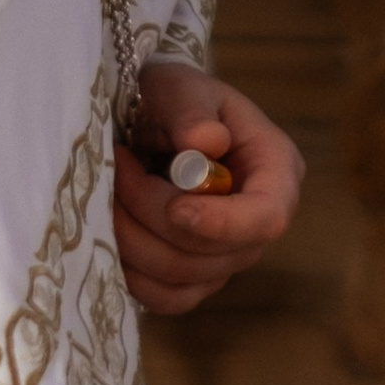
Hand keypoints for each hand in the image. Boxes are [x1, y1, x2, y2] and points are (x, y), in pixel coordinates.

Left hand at [115, 61, 302, 317]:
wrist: (150, 118)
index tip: (174, 207)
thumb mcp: (180, 87)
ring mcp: (229, 254)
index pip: (268, 217)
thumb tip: (207, 143)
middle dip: (153, 216)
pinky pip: (168, 297)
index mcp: (275, 170)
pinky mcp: (196, 277)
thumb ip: (191, 111)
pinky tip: (111, 233)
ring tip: (108, 191)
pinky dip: (133, 273)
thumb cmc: (173, 97)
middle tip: (117, 167)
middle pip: (214, 252)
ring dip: (132, 238)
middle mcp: (259, 221)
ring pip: (183, 276)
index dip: (222, 223)